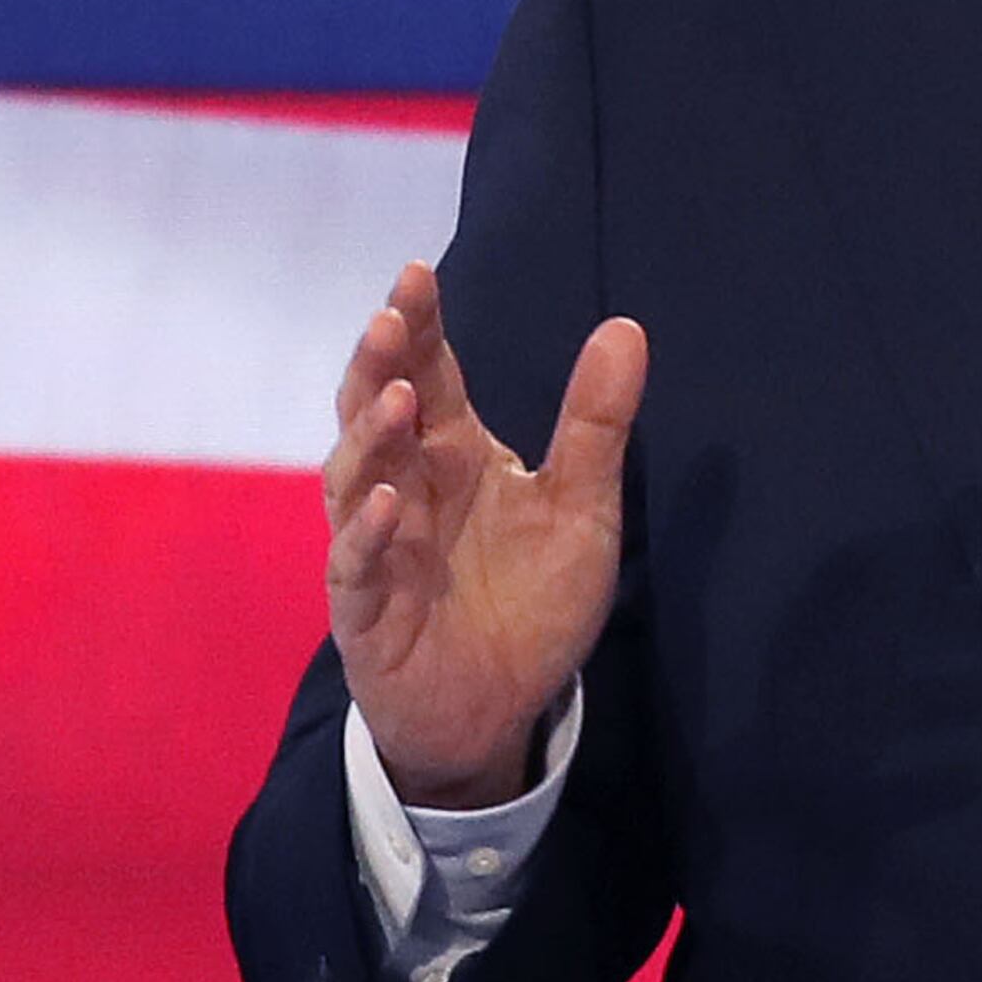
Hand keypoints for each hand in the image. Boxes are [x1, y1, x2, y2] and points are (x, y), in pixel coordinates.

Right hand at [322, 260, 647, 807]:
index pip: (429, 373)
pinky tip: (391, 508)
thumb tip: (626, 327)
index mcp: (454, 453)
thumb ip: (595, 425)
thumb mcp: (580, 509)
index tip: (417, 273)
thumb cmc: (530, 601)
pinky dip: (370, 534)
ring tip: (397, 401)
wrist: (501, 709)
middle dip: (379, 364)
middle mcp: (406, 486)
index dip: (419, 325)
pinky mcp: (366, 608)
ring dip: (371, 438)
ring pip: (355, 478)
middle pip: (375, 410)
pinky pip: (356, 564)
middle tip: (393, 318)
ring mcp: (377, 544)